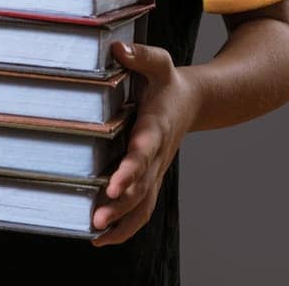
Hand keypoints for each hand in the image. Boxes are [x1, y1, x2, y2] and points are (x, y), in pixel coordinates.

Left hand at [92, 42, 198, 246]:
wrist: (192, 102)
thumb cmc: (167, 81)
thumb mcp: (159, 63)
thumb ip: (141, 56)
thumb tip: (117, 49)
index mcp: (156, 126)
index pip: (144, 150)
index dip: (131, 168)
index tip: (114, 183)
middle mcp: (158, 154)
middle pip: (142, 185)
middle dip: (120, 204)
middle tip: (97, 220)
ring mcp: (156, 170)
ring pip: (143, 203)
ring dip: (121, 221)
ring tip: (96, 234)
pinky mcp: (152, 179)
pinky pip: (142, 209)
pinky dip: (125, 227)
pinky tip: (102, 239)